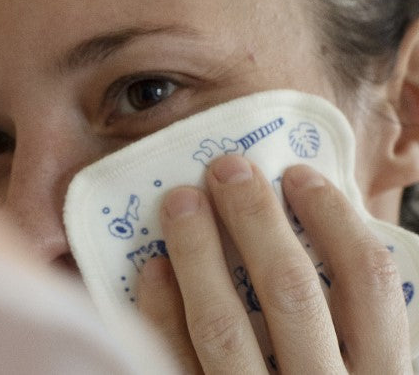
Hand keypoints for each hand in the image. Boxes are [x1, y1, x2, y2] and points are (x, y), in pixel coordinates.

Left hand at [135, 155, 411, 372]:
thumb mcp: (368, 371)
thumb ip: (357, 324)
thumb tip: (312, 232)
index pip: (368, 285)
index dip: (334, 219)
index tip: (298, 174)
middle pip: (291, 292)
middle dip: (255, 218)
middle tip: (225, 166)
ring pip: (225, 325)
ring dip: (198, 252)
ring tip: (179, 200)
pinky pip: (175, 363)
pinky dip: (160, 313)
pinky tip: (151, 269)